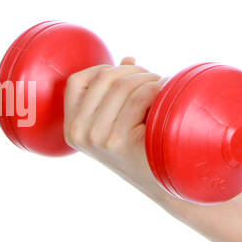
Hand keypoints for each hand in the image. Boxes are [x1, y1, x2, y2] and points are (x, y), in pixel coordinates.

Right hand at [63, 56, 166, 200]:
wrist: (166, 182)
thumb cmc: (147, 145)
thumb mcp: (122, 118)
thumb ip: (118, 91)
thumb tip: (128, 59)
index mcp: (72, 128)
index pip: (77, 81)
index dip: (107, 69)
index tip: (130, 76)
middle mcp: (79, 133)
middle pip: (106, 77)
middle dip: (136, 72)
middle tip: (155, 82)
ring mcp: (97, 138)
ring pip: (124, 85)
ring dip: (150, 79)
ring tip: (164, 89)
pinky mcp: (119, 141)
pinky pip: (140, 97)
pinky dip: (158, 88)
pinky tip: (169, 95)